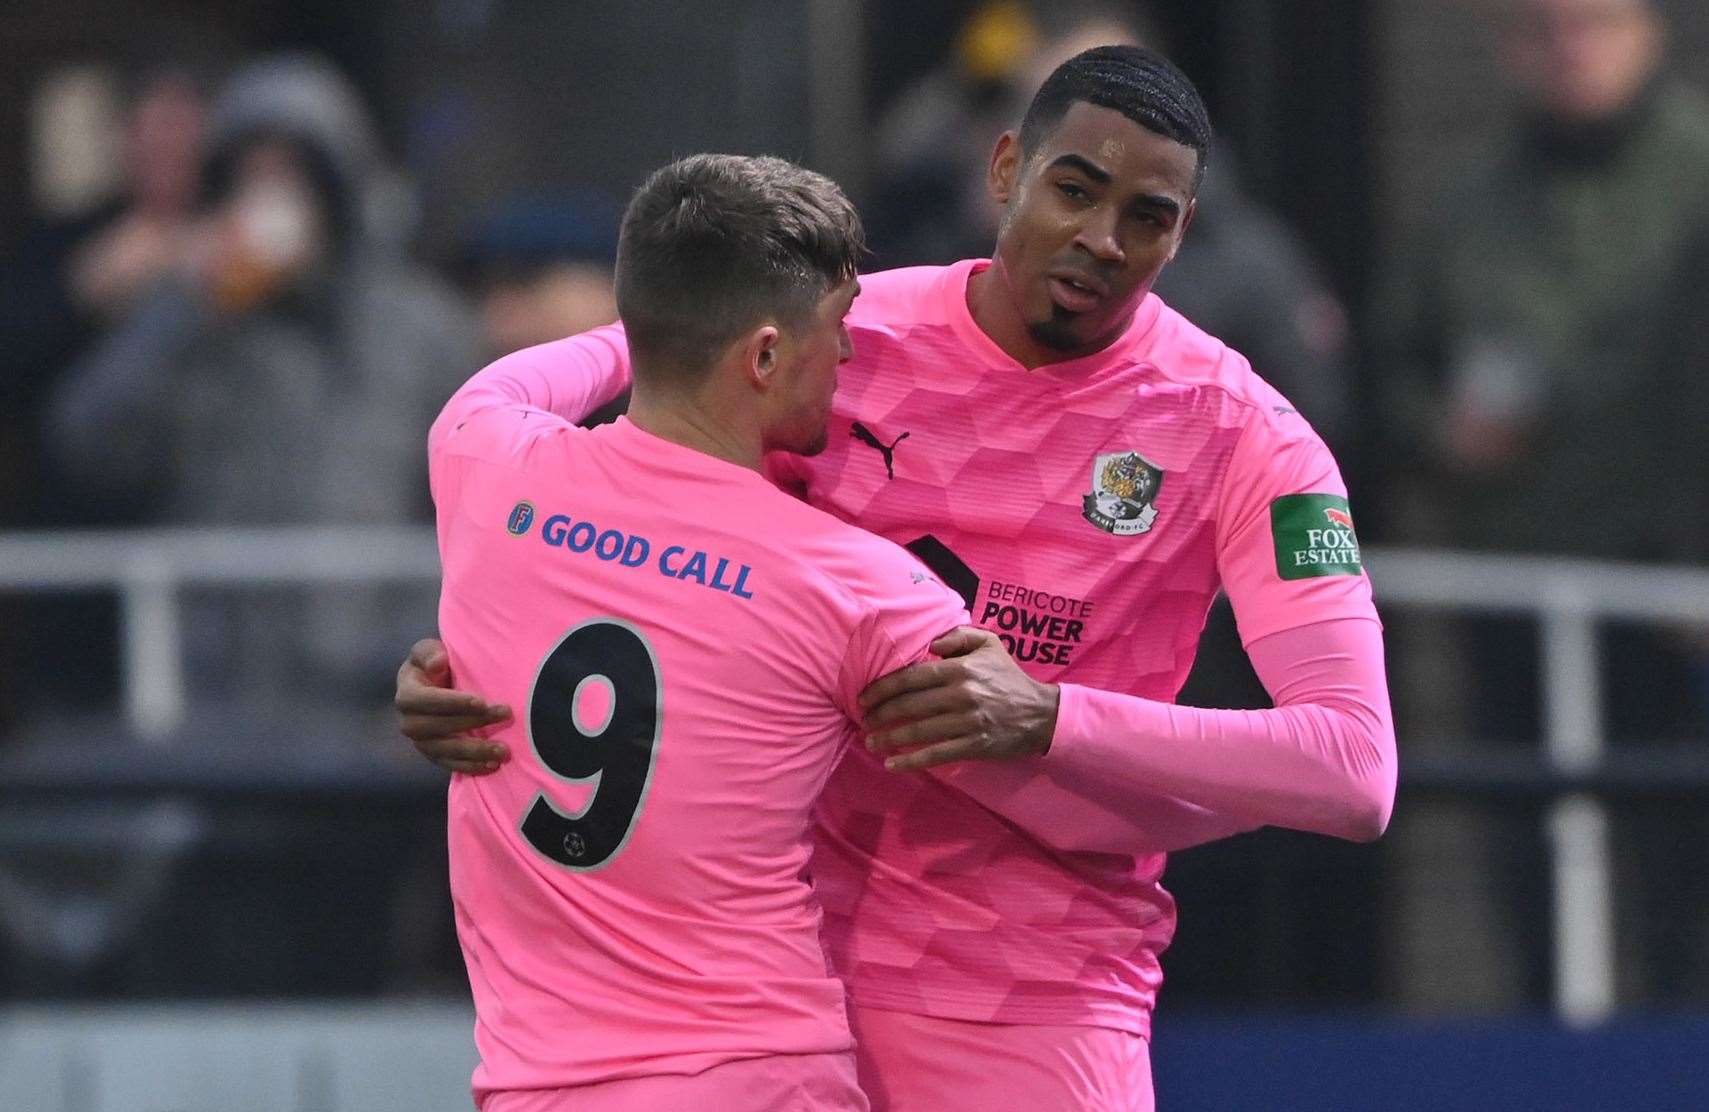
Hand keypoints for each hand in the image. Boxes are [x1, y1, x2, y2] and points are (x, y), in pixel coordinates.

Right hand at [395, 638, 511, 773]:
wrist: (435, 686)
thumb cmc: (435, 664)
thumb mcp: (429, 651)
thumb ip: (430, 653)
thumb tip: (438, 663)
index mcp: (406, 694)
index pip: (425, 700)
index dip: (452, 702)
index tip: (481, 701)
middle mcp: (408, 722)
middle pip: (437, 727)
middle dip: (472, 722)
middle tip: (505, 714)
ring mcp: (420, 742)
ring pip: (445, 750)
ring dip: (474, 752)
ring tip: (502, 750)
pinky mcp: (433, 755)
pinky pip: (449, 765)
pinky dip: (470, 767)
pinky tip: (492, 766)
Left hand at [860, 627, 1059, 771]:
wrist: (1041, 714)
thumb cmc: (1009, 677)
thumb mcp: (990, 645)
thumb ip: (959, 635)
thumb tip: (930, 643)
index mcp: (960, 670)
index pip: (911, 678)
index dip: (883, 688)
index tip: (864, 696)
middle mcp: (961, 695)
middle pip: (910, 705)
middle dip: (880, 714)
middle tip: (863, 719)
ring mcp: (967, 723)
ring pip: (918, 731)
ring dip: (889, 738)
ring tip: (870, 741)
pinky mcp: (973, 746)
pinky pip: (936, 755)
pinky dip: (911, 761)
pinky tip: (892, 764)